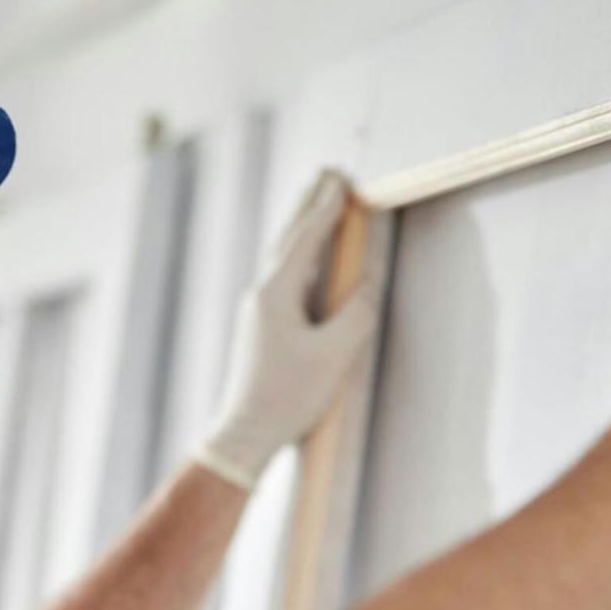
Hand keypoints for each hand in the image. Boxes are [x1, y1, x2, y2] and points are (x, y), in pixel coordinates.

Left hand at [195, 170, 382, 488]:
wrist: (245, 433)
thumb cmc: (288, 397)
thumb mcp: (334, 356)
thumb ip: (355, 315)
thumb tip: (365, 287)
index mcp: (275, 293)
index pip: (305, 239)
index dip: (325, 209)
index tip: (340, 181)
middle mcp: (261, 295)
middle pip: (288, 239)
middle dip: (308, 206)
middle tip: (324, 176)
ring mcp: (257, 311)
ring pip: (284, 257)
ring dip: (303, 228)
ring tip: (316, 205)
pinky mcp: (260, 327)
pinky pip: (284, 277)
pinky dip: (299, 256)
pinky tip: (306, 261)